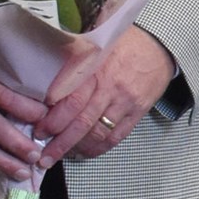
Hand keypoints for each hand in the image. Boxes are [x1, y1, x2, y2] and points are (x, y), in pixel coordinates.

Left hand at [36, 27, 176, 163]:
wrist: (159, 45)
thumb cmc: (123, 42)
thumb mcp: (97, 42)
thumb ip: (75, 57)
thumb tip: (45, 70)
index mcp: (96, 69)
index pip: (72, 100)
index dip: (53, 119)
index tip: (38, 130)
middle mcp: (110, 88)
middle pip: (81, 122)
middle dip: (60, 142)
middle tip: (43, 156)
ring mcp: (125, 103)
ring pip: (98, 133)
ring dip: (77, 149)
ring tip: (60, 157)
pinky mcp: (137, 112)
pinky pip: (117, 137)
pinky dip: (99, 148)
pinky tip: (85, 153)